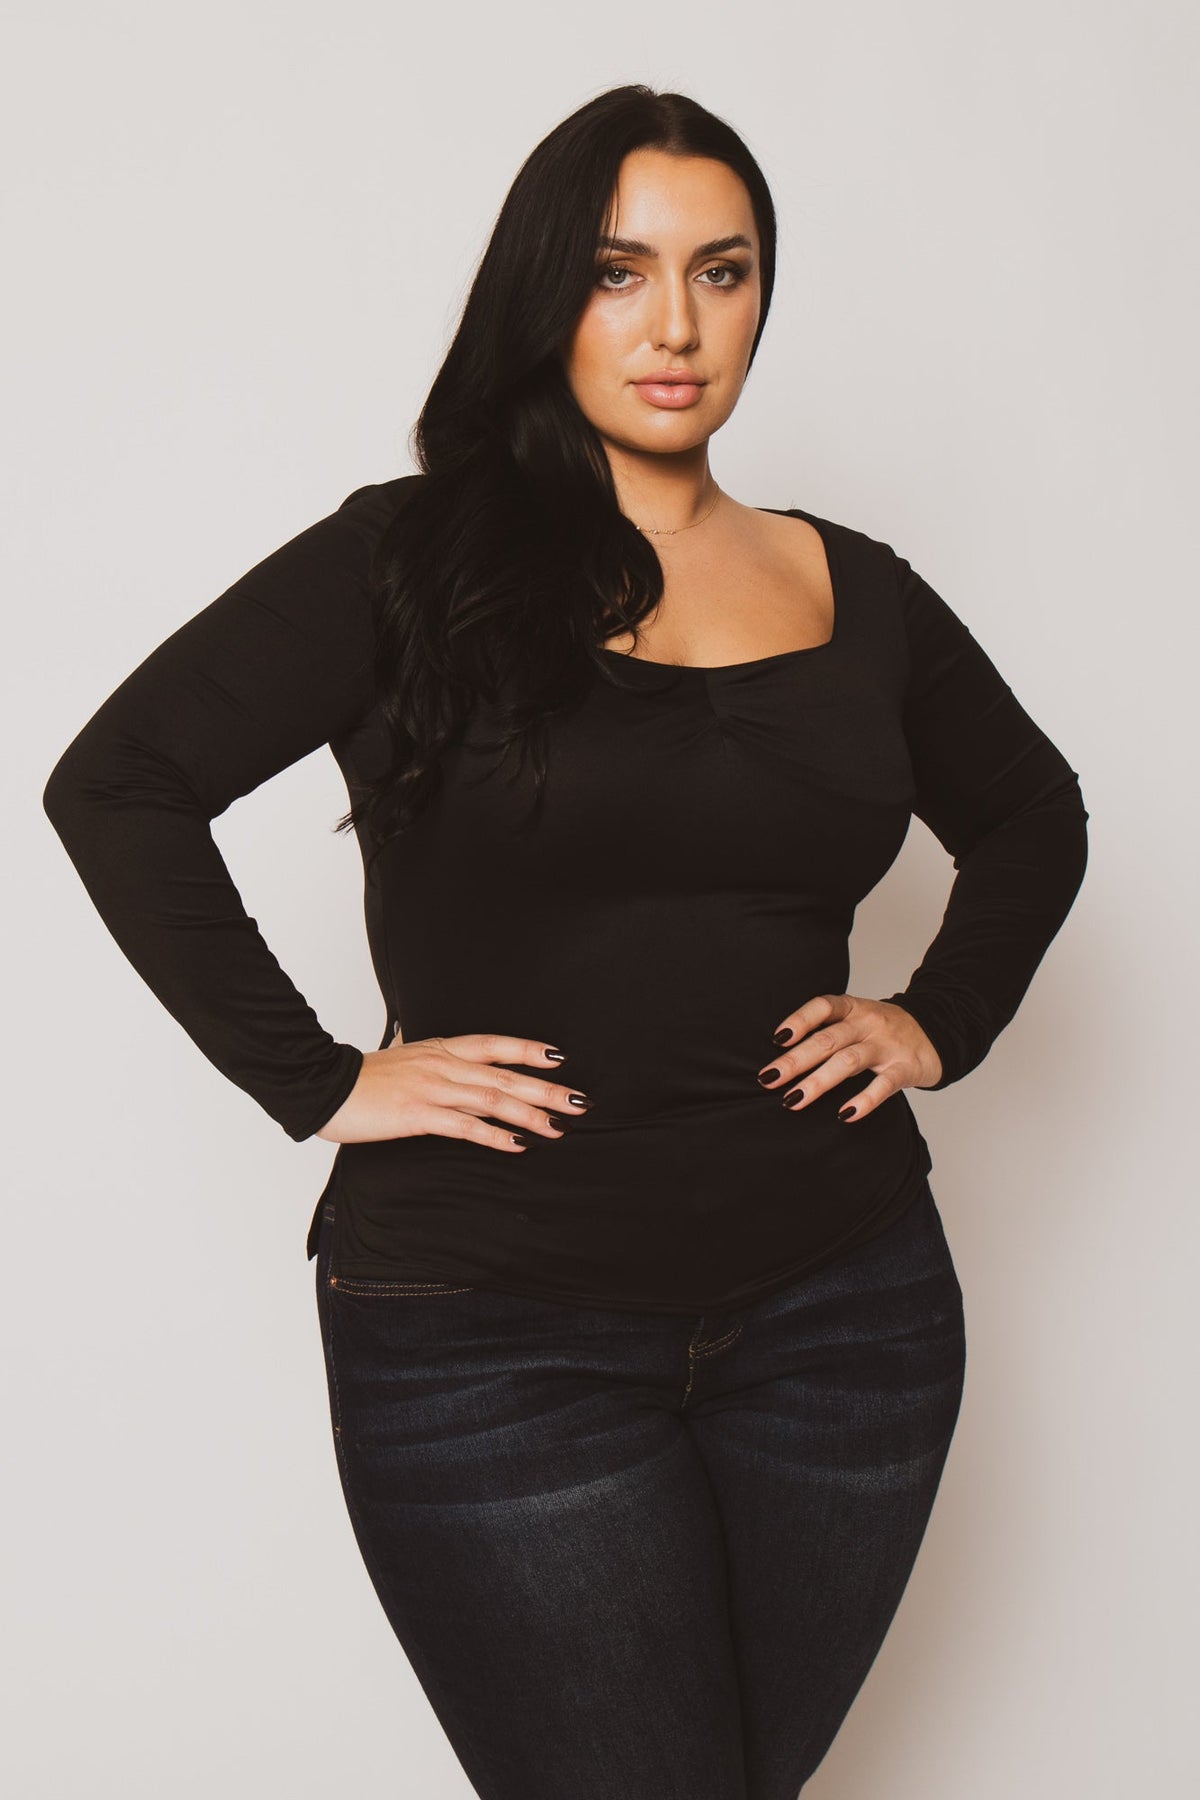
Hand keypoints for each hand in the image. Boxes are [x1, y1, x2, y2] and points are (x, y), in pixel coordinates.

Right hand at [314, 1032, 591, 1146]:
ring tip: (558, 1128)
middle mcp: (442, 1064)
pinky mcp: (419, 1113)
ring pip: (492, 1099)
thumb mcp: (401, 1060)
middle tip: (579, 1101)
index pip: (494, 1044)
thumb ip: (426, 1062)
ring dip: (529, 1114)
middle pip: (504, 1074)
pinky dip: (494, 1135)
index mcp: (439, 1049)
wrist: (321, 1085)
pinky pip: (465, 1125)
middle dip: (545, 1088)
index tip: (559, 1058)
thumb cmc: (359, 1079)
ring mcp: (432, 1088)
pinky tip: (516, 1145)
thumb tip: (441, 1062)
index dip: (528, 1050)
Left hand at [756, 993, 942, 1121]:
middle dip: (795, 1060)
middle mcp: (868, 1023)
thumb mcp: (858, 1020)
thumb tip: (783, 1057)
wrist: (937, 1032)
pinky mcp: (905, 1068)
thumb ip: (828, 1033)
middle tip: (768, 1079)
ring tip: (793, 1101)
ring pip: (848, 1062)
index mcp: (854, 1008)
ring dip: (817, 1082)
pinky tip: (845, 1115)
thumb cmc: (884, 1031)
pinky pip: (883, 1085)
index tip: (776, 1040)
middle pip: (827, 1040)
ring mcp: (887, 1046)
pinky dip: (864, 1101)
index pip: (823, 1006)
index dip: (799, 1020)